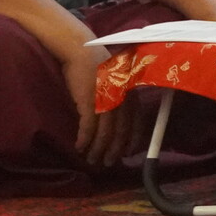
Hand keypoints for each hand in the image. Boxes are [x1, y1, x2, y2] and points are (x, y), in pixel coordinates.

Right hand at [63, 42, 136, 167]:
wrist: (81, 51)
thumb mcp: (114, 83)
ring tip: (91, 160)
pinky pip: (88, 128)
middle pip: (121, 132)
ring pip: (105, 133)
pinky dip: (84, 140)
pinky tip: (79, 148)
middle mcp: (122, 99)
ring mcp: (107, 100)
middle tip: (108, 163)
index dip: (132, 141)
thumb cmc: (96, 66)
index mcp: (131, 94)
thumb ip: (118, 99)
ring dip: (97, 150)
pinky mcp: (90, 101)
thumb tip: (114, 122)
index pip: (136, 123)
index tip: (126, 154)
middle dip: (114, 150)